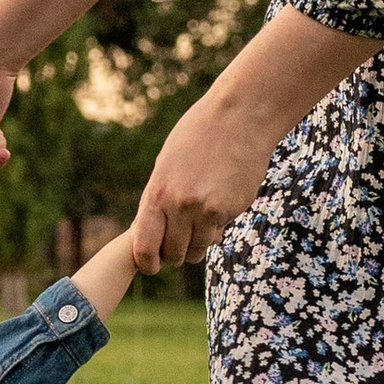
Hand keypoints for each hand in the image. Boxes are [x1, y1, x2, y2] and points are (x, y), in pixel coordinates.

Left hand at [128, 80, 281, 269]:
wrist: (239, 117)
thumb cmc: (199, 136)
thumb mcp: (167, 165)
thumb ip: (159, 199)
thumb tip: (153, 234)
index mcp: (157, 193)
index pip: (144, 248)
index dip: (148, 264)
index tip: (154, 266)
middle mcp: (180, 206)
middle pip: (174, 254)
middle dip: (176, 254)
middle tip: (182, 241)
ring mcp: (207, 210)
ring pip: (199, 249)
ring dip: (199, 242)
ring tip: (202, 219)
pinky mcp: (230, 209)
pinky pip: (218, 232)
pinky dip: (218, 225)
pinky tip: (221, 199)